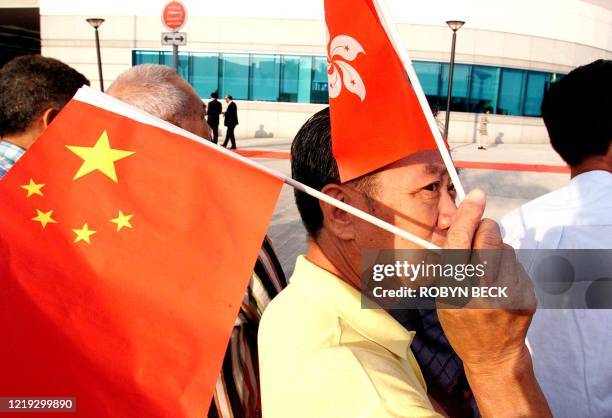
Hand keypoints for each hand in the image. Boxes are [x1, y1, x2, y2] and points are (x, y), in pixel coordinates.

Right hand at [436, 189, 549, 416]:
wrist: (493, 356)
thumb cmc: (461, 323)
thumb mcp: (443, 296)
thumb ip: (451, 263)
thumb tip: (464, 225)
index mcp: (454, 290)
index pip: (460, 242)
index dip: (468, 215)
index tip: (476, 195)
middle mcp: (481, 291)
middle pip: (489, 237)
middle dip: (485, 229)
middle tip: (480, 234)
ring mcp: (508, 294)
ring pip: (505, 248)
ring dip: (497, 250)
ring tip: (490, 273)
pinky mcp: (527, 296)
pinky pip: (517, 264)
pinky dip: (508, 267)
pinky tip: (503, 286)